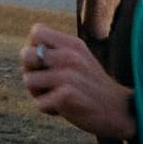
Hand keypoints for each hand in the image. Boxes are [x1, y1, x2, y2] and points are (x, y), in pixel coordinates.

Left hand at [20, 24, 136, 139]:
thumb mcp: (79, 60)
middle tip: (47, 82)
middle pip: (25, 55)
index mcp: (73, 44)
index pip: (36, 32)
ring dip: (38, 93)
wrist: (118, 111)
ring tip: (56, 96)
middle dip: (30, 71)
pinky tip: (65, 108)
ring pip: (28, 80)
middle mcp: (69, 56)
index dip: (33, 48)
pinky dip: (49, 110)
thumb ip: (56, 52)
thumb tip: (24, 52)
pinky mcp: (65, 96)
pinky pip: (39, 103)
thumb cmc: (91, 86)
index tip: (46, 63)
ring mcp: (67, 76)